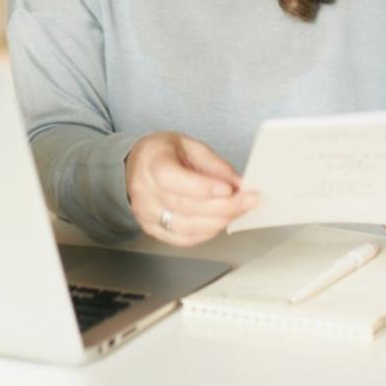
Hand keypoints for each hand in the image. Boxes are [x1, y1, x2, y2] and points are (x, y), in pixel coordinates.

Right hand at [126, 132, 257, 246]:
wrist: (138, 166)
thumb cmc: (163, 153)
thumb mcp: (188, 145)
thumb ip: (213, 164)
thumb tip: (238, 183)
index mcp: (151, 163)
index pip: (173, 179)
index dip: (203, 187)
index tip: (229, 189)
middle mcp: (144, 191)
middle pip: (185, 206)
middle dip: (222, 206)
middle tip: (247, 201)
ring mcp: (146, 214)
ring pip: (186, 227)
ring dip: (218, 221)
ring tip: (238, 211)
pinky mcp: (153, 229)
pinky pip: (182, 239)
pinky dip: (206, 233)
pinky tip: (220, 222)